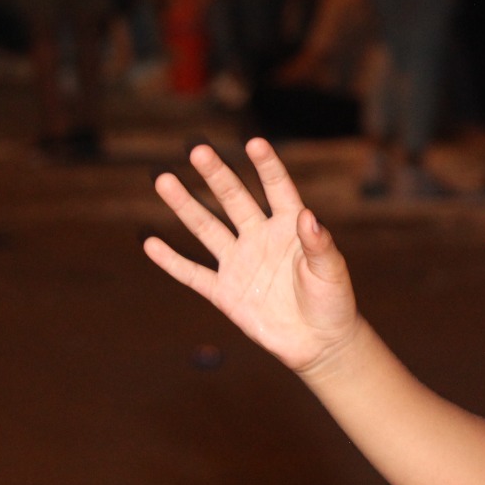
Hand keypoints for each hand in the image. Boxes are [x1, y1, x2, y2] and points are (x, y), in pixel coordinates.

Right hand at [143, 139, 359, 373]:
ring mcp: (240, 263)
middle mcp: (261, 237)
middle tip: (197, 150)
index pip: (277, 189)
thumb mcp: (332, 270)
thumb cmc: (333, 301)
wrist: (318, 342)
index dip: (267, 166)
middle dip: (216, 176)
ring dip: (185, 206)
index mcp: (291, 227)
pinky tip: (151, 242)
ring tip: (164, 180)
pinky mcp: (225, 292)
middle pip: (234, 200)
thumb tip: (309, 216)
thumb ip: (319, 244)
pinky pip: (193, 274)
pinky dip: (172, 260)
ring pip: (207, 229)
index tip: (254, 143)